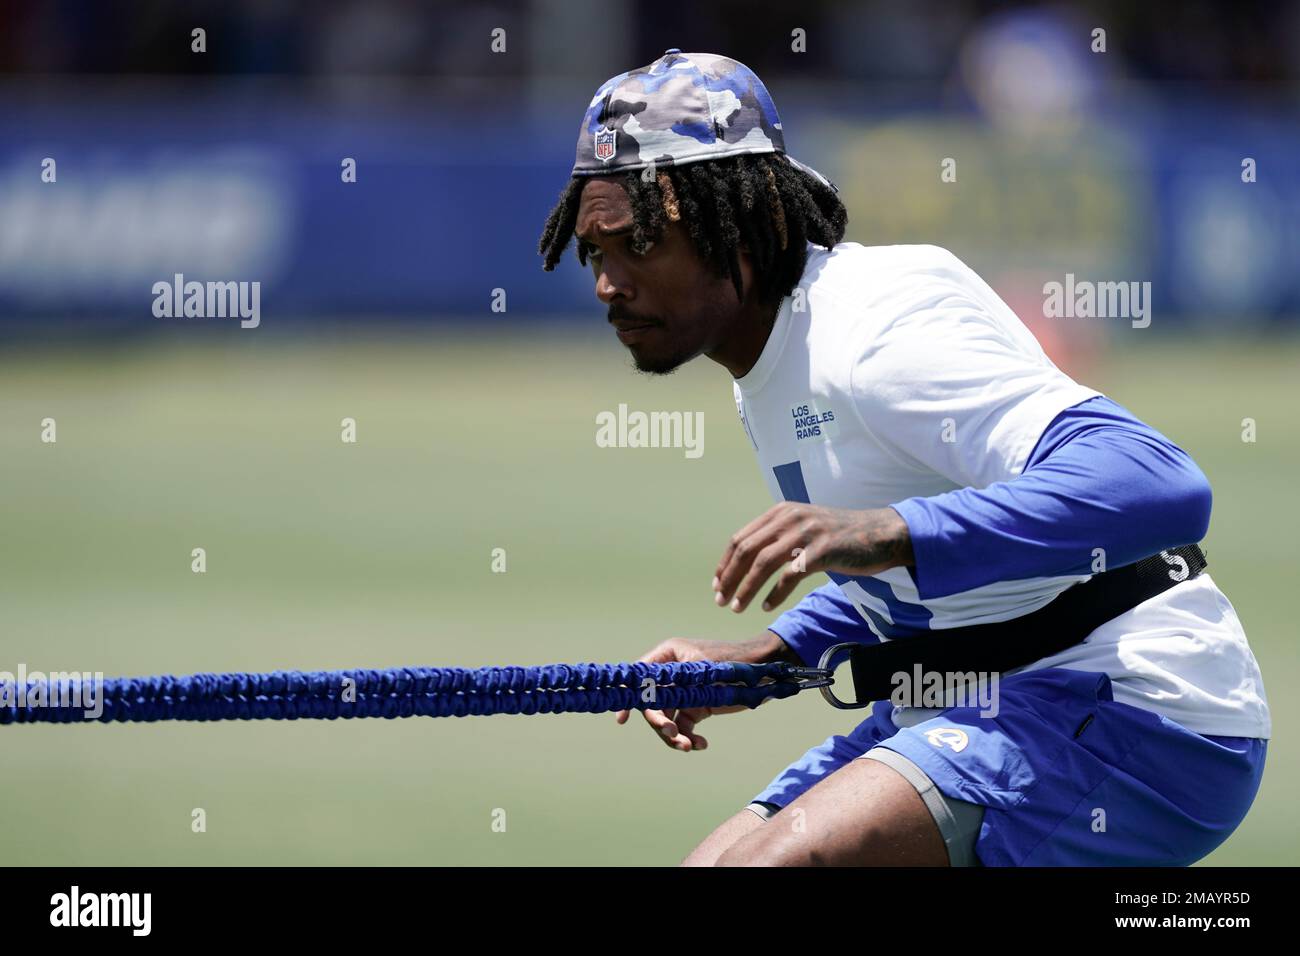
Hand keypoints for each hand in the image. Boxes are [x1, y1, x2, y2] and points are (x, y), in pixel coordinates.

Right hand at [613, 634, 788, 751]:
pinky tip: (701, 744)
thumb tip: (648, 696)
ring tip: (688, 746)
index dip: (629, 698)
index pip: (640, 677)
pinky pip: (683, 728)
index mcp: (668, 656)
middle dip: (660, 722)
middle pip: (652, 703)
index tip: (623, 720)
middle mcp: (672, 674)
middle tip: (673, 735)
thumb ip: (676, 681)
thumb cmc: (733, 662)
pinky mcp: (696, 707)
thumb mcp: (703, 668)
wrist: (764, 673)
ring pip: (667, 720)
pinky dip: (689, 738)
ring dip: (674, 736)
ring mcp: (684, 692)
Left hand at [712, 503, 913, 613]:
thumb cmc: (838, 537)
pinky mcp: (823, 550)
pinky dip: (775, 593)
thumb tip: (745, 562)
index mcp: (780, 512)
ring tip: (738, 608)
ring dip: (746, 588)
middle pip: (747, 550)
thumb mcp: (803, 528)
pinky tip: (767, 607)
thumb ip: (777, 537)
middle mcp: (790, 518)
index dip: (724, 564)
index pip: (740, 538)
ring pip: (764, 563)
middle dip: (729, 578)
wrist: (879, 533)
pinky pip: (791, 574)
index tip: (717, 585)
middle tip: (721, 601)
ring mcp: (807, 532)